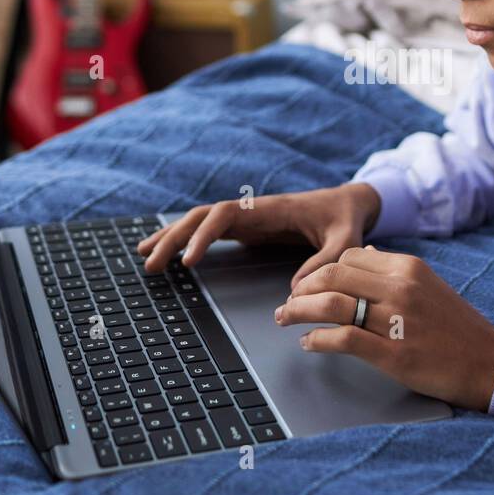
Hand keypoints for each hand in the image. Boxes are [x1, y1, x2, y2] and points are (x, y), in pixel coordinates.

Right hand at [136, 182, 381, 285]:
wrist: (349, 204)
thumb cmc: (346, 219)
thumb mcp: (346, 240)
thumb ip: (326, 261)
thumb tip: (296, 290)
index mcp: (270, 208)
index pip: (225, 215)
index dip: (204, 235)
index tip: (190, 259)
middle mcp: (251, 210)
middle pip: (201, 218)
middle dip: (174, 238)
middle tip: (151, 263)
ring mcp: (246, 218)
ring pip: (199, 223)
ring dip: (171, 237)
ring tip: (144, 256)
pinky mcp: (246, 228)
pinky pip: (209, 232)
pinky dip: (186, 241)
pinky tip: (169, 255)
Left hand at [276, 246, 493, 411]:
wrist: (489, 363)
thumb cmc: (458, 329)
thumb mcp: (429, 285)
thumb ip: (395, 271)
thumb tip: (367, 252)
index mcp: (408, 267)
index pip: (348, 257)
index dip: (320, 271)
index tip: (308, 285)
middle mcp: (400, 288)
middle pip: (332, 275)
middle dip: (302, 288)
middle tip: (288, 302)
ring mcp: (395, 320)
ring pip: (331, 304)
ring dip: (299, 310)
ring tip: (287, 319)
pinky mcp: (392, 354)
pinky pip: (342, 339)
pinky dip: (316, 340)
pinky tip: (309, 343)